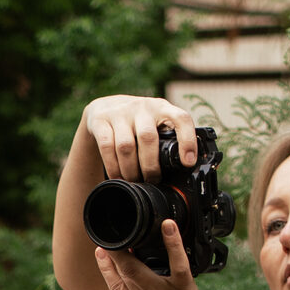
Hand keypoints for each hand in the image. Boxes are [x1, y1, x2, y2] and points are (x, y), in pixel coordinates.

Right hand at [80, 94, 202, 181]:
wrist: (104, 107)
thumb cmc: (137, 123)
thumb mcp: (155, 124)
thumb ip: (167, 139)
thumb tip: (185, 169)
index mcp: (162, 108)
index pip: (180, 118)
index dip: (187, 140)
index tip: (188, 162)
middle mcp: (142, 107)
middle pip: (148, 138)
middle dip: (150, 166)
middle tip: (152, 181)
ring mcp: (120, 112)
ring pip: (126, 146)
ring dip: (131, 170)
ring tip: (134, 181)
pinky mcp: (100, 120)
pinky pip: (106, 147)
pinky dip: (113, 167)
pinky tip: (118, 177)